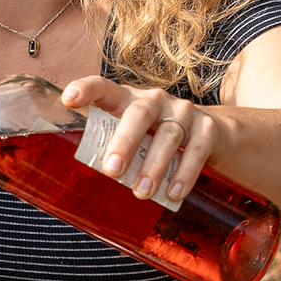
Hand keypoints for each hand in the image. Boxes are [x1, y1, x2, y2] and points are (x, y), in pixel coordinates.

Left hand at [61, 77, 226, 203]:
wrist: (212, 133)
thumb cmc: (156, 136)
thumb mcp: (133, 135)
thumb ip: (111, 146)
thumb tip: (81, 178)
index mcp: (128, 99)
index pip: (104, 87)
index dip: (86, 89)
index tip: (68, 99)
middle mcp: (155, 100)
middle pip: (138, 114)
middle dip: (124, 142)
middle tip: (112, 171)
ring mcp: (183, 111)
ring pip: (168, 136)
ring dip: (154, 167)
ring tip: (141, 192)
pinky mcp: (207, 128)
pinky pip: (195, 151)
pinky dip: (184, 174)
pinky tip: (173, 193)